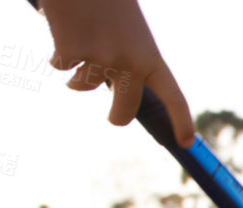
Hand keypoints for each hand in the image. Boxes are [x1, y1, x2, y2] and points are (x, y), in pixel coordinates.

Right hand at [39, 0, 194, 147]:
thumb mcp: (129, 29)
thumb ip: (130, 58)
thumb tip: (119, 90)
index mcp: (150, 56)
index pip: (174, 97)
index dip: (181, 122)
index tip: (186, 142)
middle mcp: (129, 64)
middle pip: (123, 113)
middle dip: (116, 117)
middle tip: (114, 118)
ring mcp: (99, 60)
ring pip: (81, 87)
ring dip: (76, 71)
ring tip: (77, 41)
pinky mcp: (70, 53)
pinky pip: (59, 67)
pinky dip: (56, 52)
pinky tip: (61, 28)